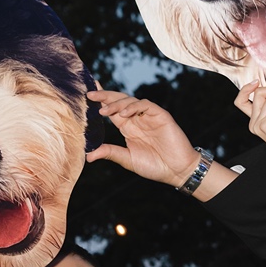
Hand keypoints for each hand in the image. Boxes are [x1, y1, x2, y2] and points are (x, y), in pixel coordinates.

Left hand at [85, 90, 202, 187]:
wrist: (177, 171)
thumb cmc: (155, 166)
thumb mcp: (128, 159)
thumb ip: (110, 153)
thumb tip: (88, 155)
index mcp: (128, 128)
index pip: (112, 110)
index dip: (101, 101)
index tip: (88, 96)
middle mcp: (137, 119)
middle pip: (119, 101)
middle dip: (105, 96)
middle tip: (91, 95)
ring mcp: (149, 116)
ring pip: (130, 101)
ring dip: (116, 104)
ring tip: (104, 111)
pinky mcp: (160, 116)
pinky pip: (145, 105)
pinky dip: (134, 107)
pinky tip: (124, 114)